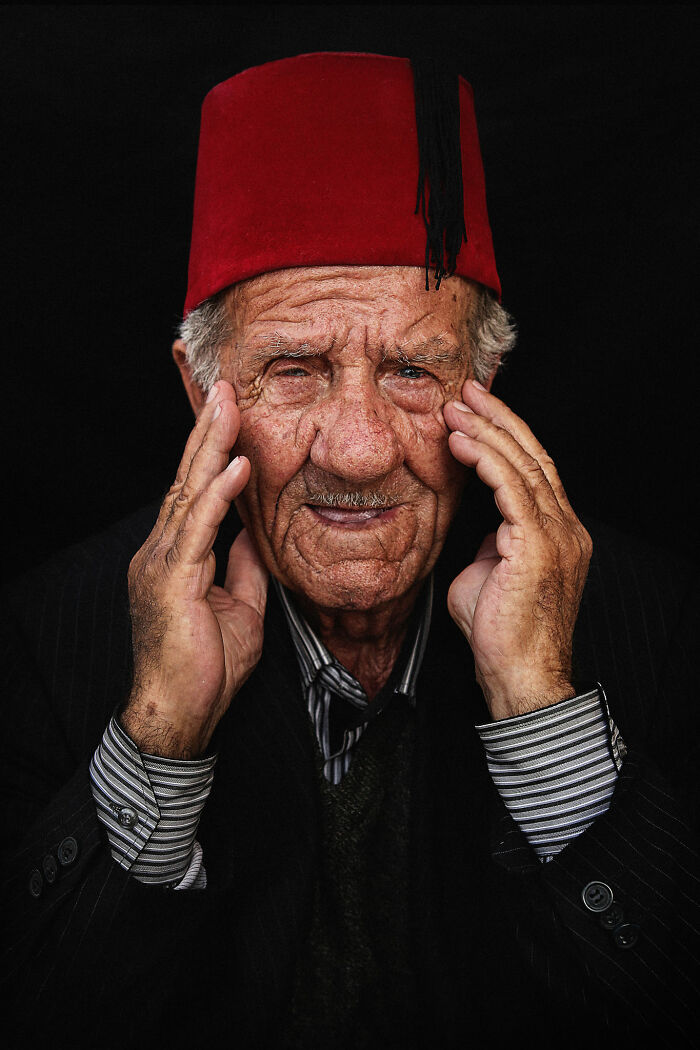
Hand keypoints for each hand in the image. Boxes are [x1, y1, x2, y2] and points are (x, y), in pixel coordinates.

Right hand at [121, 381, 267, 757]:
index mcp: (175, 558)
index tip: (227, 416)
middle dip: (206, 433)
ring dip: (210, 447)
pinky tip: (235, 465)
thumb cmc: (205, 668)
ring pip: (188, 494)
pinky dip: (218, 495)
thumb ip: (243, 566)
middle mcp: (161, 552)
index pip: (193, 494)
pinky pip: (198, 530)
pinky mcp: (170, 581)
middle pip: (186, 481)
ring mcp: (160, 564)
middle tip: (222, 388)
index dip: (209, 453)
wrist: (178, 715)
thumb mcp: (239, 607)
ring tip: (227, 404)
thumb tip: (255, 532)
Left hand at [443, 380, 591, 719]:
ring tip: (456, 407)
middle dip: (499, 419)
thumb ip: (486, 544)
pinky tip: (461, 441)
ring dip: (487, 431)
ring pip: (524, 465)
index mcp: (557, 533)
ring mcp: (557, 535)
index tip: (476, 412)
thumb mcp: (487, 576)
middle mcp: (564, 528)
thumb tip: (476, 528)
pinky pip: (511, 488)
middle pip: (534, 456)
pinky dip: (486, 459)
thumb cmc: (499, 634)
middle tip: (467, 391)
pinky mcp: (538, 545)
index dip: (507, 436)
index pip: (534, 470)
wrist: (518, 675)